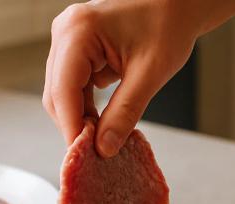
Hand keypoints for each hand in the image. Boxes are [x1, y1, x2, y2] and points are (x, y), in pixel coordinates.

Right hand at [43, 0, 234, 156]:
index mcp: (78, 32)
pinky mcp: (78, 49)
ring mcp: (69, 40)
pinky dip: (87, 106)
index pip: (63, 92)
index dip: (71, 128)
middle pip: (57, 94)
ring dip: (81, 118)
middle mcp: (66, 32)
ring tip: (102, 141)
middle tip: (96, 155)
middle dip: (75, 126)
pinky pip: (74, 86)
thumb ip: (125, 113)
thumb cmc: (169, 26)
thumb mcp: (150, 74)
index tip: (83, 157)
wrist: (178, 5)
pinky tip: (103, 122)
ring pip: (63, 93)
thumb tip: (104, 148)